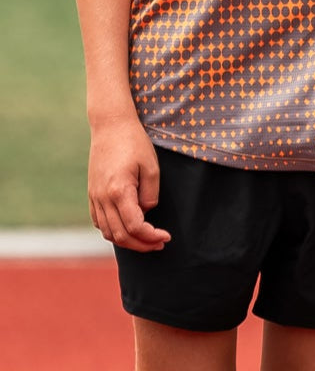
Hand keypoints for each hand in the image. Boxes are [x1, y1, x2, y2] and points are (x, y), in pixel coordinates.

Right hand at [88, 116, 169, 251]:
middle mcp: (102, 199)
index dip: (151, 236)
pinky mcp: (91, 195)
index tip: (166, 236)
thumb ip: (150, 194)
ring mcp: (94, 198)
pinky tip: (127, 227)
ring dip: (127, 241)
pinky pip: (99, 222)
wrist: (110, 126)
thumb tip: (146, 212)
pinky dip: (113, 231)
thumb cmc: (134, 142)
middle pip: (120, 236)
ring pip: (107, 232)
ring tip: (146, 239)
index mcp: (119, 192)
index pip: (135, 227)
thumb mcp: (151, 166)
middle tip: (159, 243)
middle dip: (141, 244)